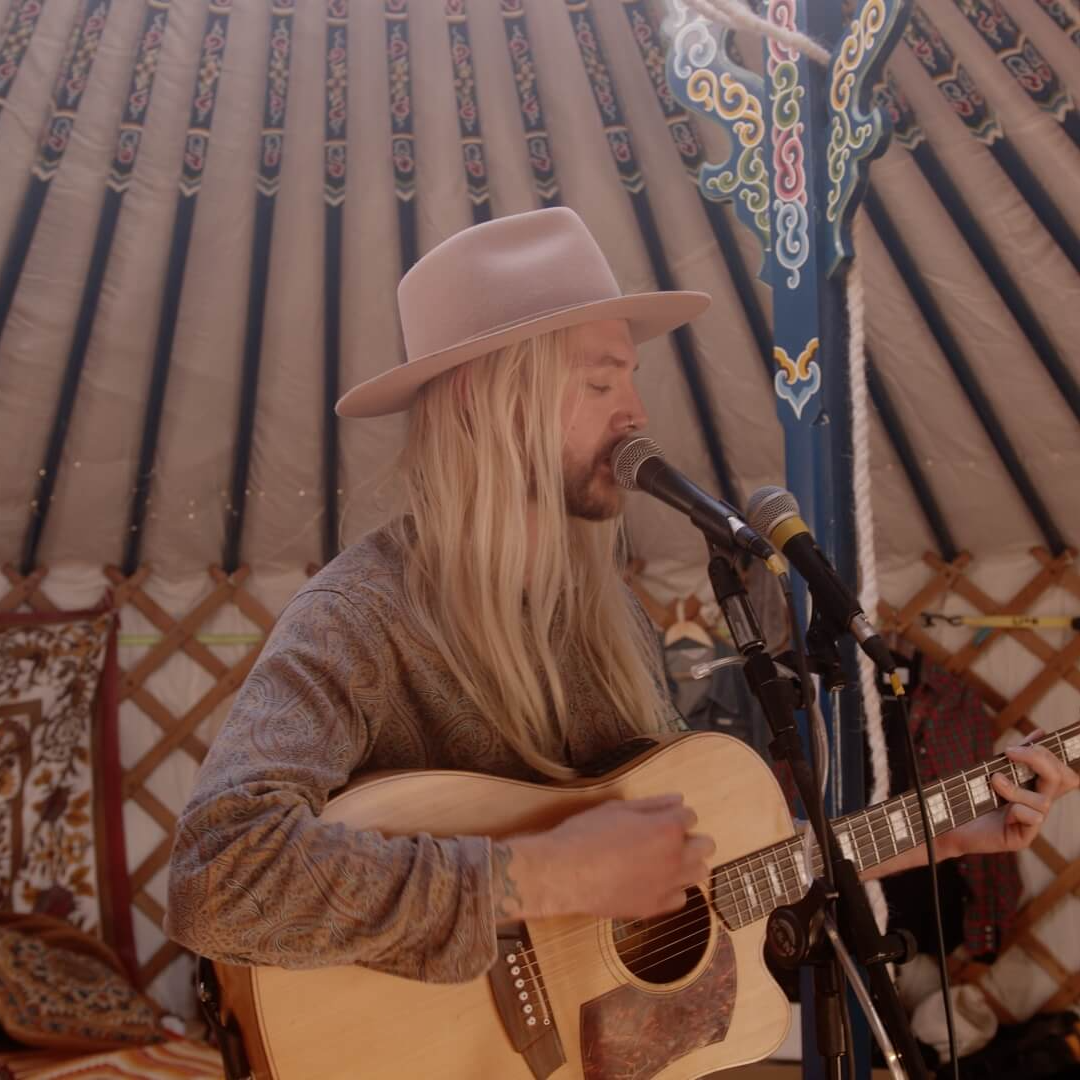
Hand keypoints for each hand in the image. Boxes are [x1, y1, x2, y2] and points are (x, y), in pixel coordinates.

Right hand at [500, 794, 715, 921]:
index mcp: (667, 828)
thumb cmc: (586, 834)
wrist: (564, 873)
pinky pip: (681, 897)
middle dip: (689, 838)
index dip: (674, 814)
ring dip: (687, 863)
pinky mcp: (656, 907)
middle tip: (664, 838)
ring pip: (700, 873)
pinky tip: (653, 881)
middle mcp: (676, 857)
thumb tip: (679, 800)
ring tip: (662, 860)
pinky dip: (673, 888)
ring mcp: (668, 885)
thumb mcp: (617, 808)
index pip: (690, 816)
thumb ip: (653, 804)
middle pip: (706, 845)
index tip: (658, 818)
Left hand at [940, 729, 1078, 858]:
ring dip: (1017, 787)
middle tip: (1010, 752)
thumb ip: (1018, 755)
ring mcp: (1033, 823)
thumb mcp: (995, 771)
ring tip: (994, 781)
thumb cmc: (972, 796)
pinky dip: (1017, 809)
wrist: (950, 823)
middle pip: (1064, 780)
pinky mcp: (1023, 838)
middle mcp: (1039, 805)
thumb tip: (1040, 732)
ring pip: (1044, 801)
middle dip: (1040, 760)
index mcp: (1037, 788)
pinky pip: (1034, 818)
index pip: (1062, 772)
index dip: (1053, 756)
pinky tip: (1001, 811)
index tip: (1030, 741)